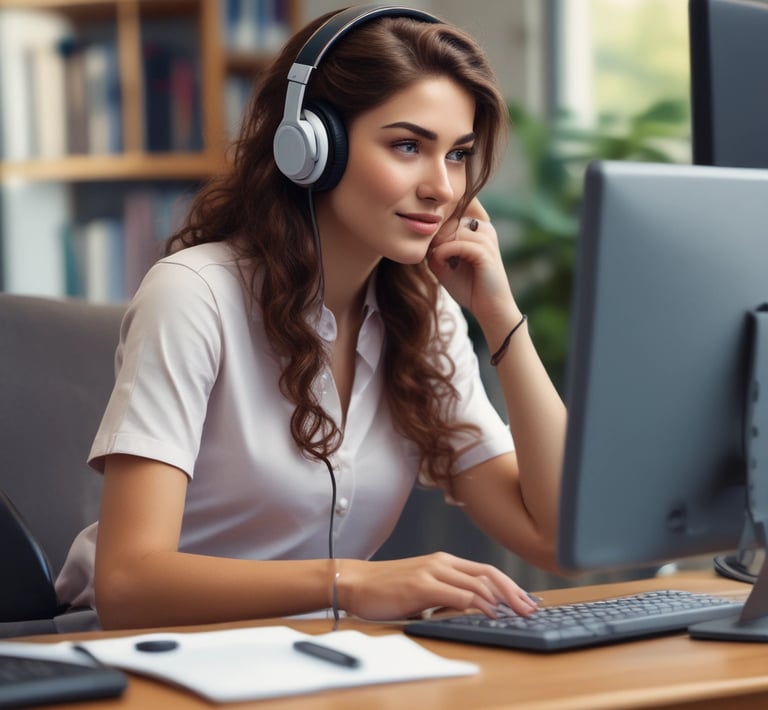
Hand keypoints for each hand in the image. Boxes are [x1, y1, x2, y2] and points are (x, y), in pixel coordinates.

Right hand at [336, 552, 537, 620]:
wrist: (355, 582)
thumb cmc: (386, 589)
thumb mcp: (423, 591)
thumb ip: (446, 596)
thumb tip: (473, 610)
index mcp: (444, 562)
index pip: (485, 571)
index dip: (509, 585)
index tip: (526, 600)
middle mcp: (441, 562)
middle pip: (488, 573)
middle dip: (513, 591)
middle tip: (530, 608)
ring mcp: (431, 571)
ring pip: (477, 581)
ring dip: (501, 599)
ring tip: (517, 613)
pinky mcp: (421, 585)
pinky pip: (457, 593)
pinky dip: (477, 603)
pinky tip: (489, 613)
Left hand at [427, 199, 514, 323]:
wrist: (489, 309)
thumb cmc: (468, 287)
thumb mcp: (444, 265)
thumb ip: (434, 249)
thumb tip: (424, 237)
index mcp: (478, 229)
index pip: (449, 217)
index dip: (435, 232)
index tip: (431, 250)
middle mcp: (485, 229)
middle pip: (450, 220)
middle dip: (437, 237)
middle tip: (434, 256)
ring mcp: (487, 239)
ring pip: (453, 230)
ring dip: (439, 245)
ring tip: (438, 261)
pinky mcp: (485, 252)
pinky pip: (457, 244)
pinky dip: (443, 253)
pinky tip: (441, 263)